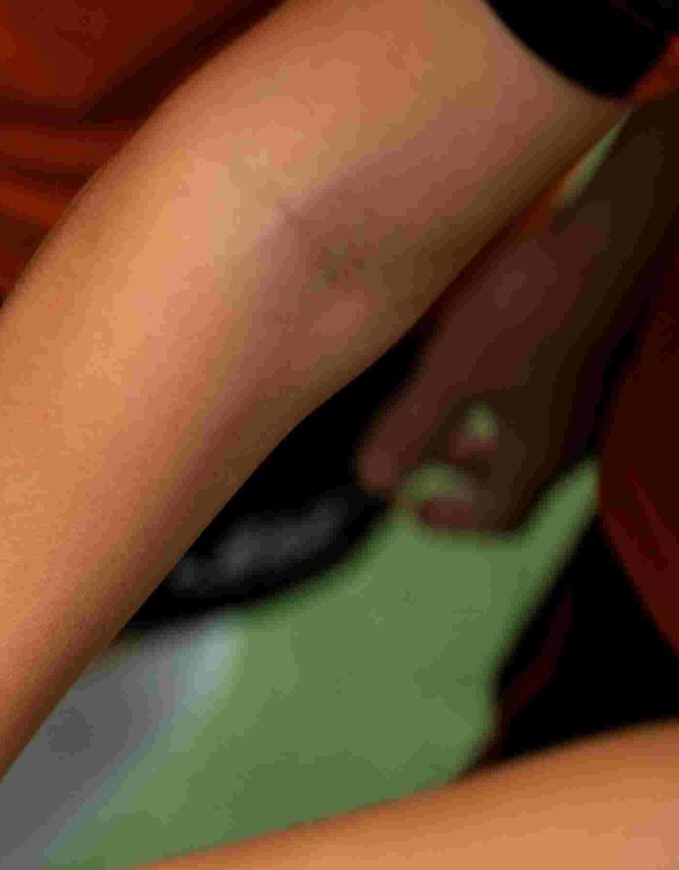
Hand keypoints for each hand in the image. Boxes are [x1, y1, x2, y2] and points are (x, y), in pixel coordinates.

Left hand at [356, 218, 629, 534]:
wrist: (606, 239)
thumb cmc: (527, 312)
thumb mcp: (448, 377)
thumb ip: (408, 434)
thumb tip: (373, 482)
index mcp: (539, 458)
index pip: (499, 518)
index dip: (451, 521)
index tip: (413, 508)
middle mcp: (574, 436)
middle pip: (517, 480)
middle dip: (464, 475)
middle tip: (426, 460)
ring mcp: (591, 398)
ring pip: (532, 437)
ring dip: (485, 435)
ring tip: (447, 410)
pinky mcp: (595, 360)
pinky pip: (548, 399)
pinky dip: (507, 400)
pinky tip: (483, 359)